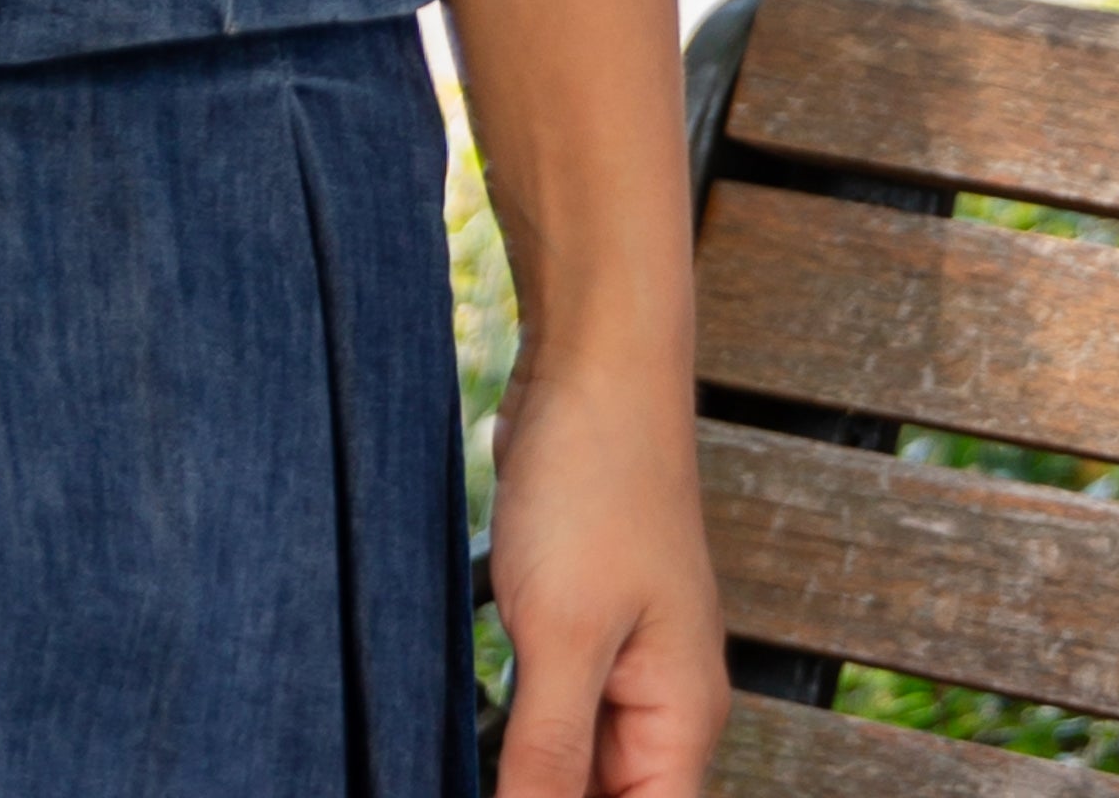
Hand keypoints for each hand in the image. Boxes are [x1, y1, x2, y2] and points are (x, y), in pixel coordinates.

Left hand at [488, 336, 728, 794]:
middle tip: (456, 771)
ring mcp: (615, 659)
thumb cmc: (596, 485)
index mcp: (679, 721)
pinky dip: (504, 725)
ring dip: (515, 772)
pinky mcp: (571, 619)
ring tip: (439, 764)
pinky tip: (451, 734)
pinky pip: (542, 703)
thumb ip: (549, 754)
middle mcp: (658, 703)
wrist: (592, 363)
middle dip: (535, 796)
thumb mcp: (564, 633)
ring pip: (566, 759)